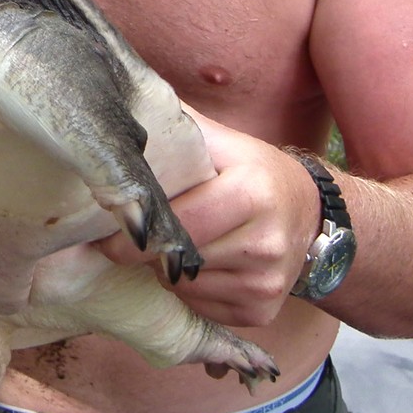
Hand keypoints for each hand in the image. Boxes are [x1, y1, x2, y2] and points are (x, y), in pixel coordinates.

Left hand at [100, 111, 321, 327]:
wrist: (308, 212)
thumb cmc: (253, 171)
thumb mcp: (223, 141)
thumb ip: (179, 127)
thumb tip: (127, 101)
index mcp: (252, 192)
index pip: (180, 222)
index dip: (138, 229)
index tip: (104, 230)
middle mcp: (265, 241)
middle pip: (178, 259)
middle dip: (146, 251)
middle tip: (130, 236)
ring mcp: (266, 282)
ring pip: (185, 287)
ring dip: (166, 271)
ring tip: (171, 246)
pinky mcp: (262, 310)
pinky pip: (202, 307)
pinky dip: (189, 290)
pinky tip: (196, 266)